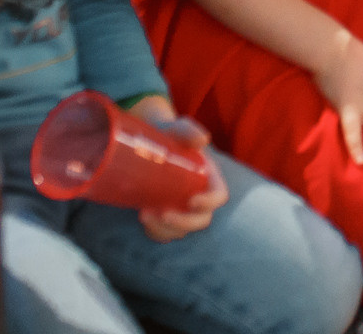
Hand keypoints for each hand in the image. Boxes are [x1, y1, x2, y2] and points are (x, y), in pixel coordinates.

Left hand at [125, 97, 227, 241]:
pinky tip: (143, 216)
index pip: (219, 196)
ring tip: (144, 214)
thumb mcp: (177, 129)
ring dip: (165, 229)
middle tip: (163, 214)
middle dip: (184, 222)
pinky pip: (165, 233)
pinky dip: (155, 232)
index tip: (191, 201)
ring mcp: (181, 209)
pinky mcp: (165, 215)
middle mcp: (198, 196)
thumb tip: (202, 140)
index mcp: (209, 177)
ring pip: (181, 231)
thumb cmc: (167, 134)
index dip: (210, 202)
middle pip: (202, 220)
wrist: (147, 142)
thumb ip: (188, 130)